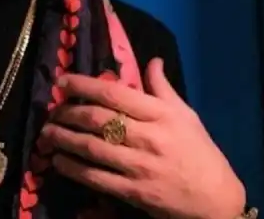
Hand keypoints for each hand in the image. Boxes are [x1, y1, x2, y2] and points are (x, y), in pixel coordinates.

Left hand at [41, 58, 245, 218]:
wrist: (217, 203)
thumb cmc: (200, 153)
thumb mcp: (186, 114)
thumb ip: (163, 87)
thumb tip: (153, 59)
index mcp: (159, 114)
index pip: (114, 93)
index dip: (84, 85)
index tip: (62, 81)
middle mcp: (146, 137)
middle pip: (97, 119)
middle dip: (68, 112)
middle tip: (51, 109)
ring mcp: (138, 166)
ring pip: (91, 147)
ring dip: (63, 138)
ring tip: (46, 133)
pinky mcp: (133, 192)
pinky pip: (95, 178)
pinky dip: (73, 168)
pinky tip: (59, 161)